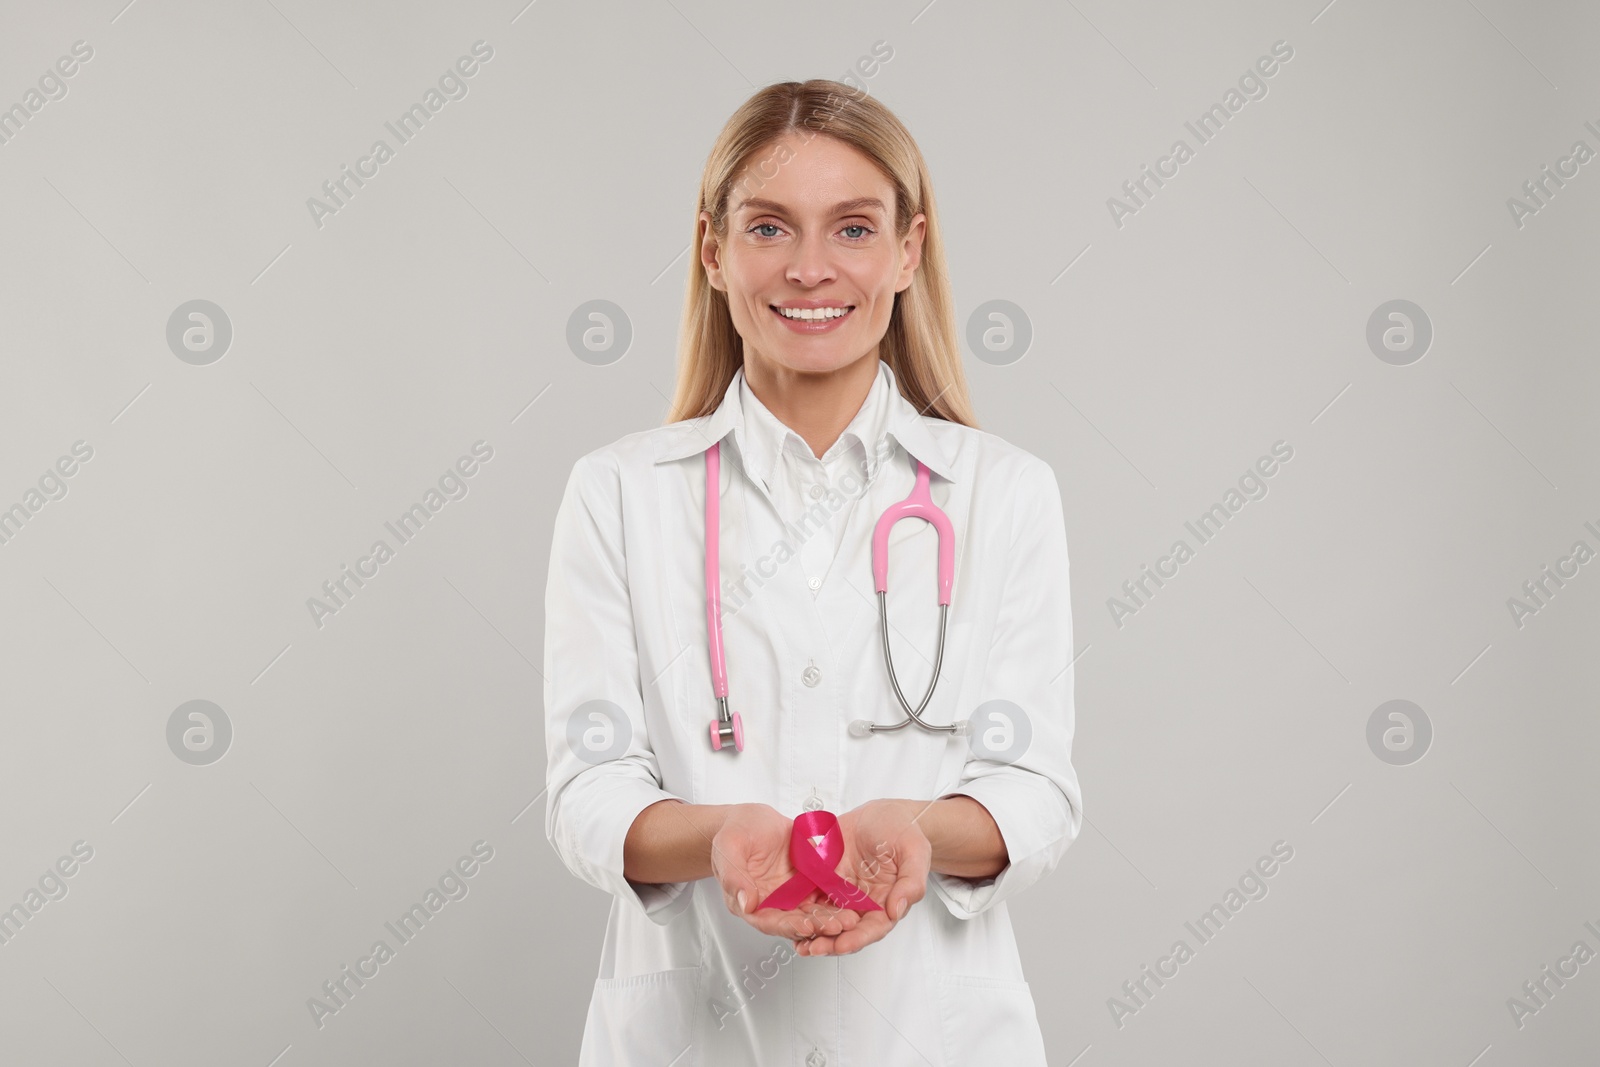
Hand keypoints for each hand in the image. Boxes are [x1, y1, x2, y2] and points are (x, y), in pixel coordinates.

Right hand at [710, 803, 862, 943]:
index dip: (788, 926)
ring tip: (850, 918)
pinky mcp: (807, 881)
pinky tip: (851, 900)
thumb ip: (733, 876)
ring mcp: (791, 893)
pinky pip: (823, 892)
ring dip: (831, 917)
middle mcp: (773, 903)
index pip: (770, 922)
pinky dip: (836, 898)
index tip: (806, 926)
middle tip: (838, 926)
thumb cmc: (735, 832)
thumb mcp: (729, 848)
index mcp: (750, 902)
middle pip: (796, 920)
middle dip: (817, 925)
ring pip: (813, 910)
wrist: (751, 819)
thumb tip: (745, 903)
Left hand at [793, 799, 931, 956]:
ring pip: (825, 918)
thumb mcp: (914, 851)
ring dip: (811, 933)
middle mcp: (862, 903)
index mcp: (886, 902)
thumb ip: (911, 881)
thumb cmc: (902, 831)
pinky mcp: (824, 879)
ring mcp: (841, 892)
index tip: (843, 945)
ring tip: (798, 943)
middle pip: (845, 930)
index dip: (858, 938)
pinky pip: (811, 897)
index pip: (872, 928)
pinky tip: (787, 918)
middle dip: (829, 942)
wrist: (882, 814)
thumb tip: (898, 908)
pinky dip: (800, 910)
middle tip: (813, 949)